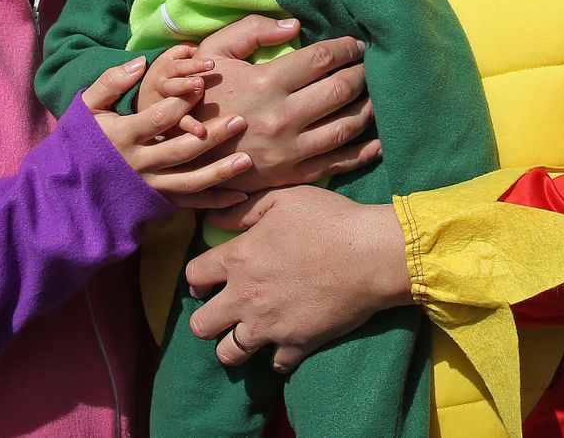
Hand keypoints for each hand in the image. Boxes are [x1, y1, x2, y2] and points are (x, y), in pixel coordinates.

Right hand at [82, 51, 250, 208]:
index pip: (158, 118)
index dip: (181, 101)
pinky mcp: (157, 202)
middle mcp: (139, 164)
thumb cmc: (82, 140)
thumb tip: (140, 62)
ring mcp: (150, 186)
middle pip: (181, 149)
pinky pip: (190, 204)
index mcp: (123, 136)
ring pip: (190, 182)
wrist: (69, 189)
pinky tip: (240, 196)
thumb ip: (111, 82)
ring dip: (220, 172)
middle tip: (240, 120)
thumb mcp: (87, 108)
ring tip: (248, 159)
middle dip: (213, 135)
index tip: (203, 85)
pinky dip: (215, 202)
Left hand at [185, 186, 411, 372]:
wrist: (370, 255)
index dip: (197, 279)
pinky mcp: (296, 345)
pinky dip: (277, 356)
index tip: (208, 281)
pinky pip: (274, 365)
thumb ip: (244, 210)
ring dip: (234, 344)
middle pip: (201, 326)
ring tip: (248, 332)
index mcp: (238, 259)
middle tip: (224, 311)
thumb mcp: (283, 199)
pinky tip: (285, 342)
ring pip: (229, 354)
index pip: (193, 276)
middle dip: (207, 320)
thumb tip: (213, 220)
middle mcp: (245, 297)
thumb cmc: (329, 220)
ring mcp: (269, 326)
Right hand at [192, 15, 381, 190]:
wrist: (181, 152)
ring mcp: (290, 150)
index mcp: (266, 83)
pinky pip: (339, 162)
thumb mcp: (213, 53)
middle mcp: (282, 117)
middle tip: (371, 66)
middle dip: (363, 74)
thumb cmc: (200, 95)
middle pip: (341, 90)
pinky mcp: (293, 175)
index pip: (322, 59)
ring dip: (369, 107)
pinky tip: (379, 138)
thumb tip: (296, 25)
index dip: (346, 48)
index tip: (356, 45)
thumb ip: (252, 30)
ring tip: (375, 94)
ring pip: (347, 126)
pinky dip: (366, 151)